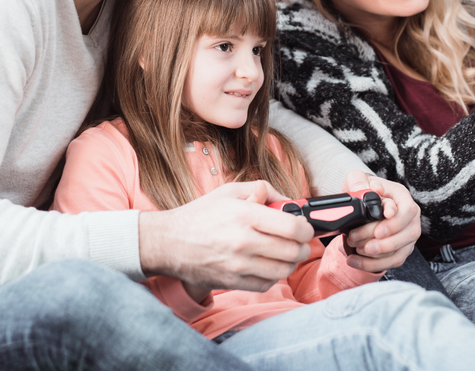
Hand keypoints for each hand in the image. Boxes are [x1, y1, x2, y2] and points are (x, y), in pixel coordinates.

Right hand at [139, 180, 313, 292]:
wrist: (168, 242)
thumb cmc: (200, 214)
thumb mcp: (230, 191)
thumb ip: (263, 189)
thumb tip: (288, 200)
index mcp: (245, 214)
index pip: (292, 227)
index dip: (306, 228)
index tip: (304, 227)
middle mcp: (243, 241)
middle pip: (293, 251)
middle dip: (302, 246)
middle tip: (299, 241)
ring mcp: (238, 265)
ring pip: (283, 270)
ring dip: (290, 262)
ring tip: (285, 253)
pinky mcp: (232, 282)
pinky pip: (267, 284)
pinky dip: (273, 276)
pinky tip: (268, 265)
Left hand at [341, 171, 420, 272]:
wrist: (361, 203)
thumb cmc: (362, 190)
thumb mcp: (357, 179)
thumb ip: (360, 181)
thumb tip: (372, 190)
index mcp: (402, 197)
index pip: (407, 211)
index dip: (394, 223)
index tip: (377, 231)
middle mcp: (410, 217)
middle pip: (407, 234)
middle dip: (382, 243)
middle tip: (357, 241)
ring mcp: (407, 235)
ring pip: (400, 251)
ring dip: (376, 255)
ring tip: (355, 250)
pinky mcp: (400, 250)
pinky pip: (392, 262)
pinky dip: (372, 265)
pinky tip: (354, 261)